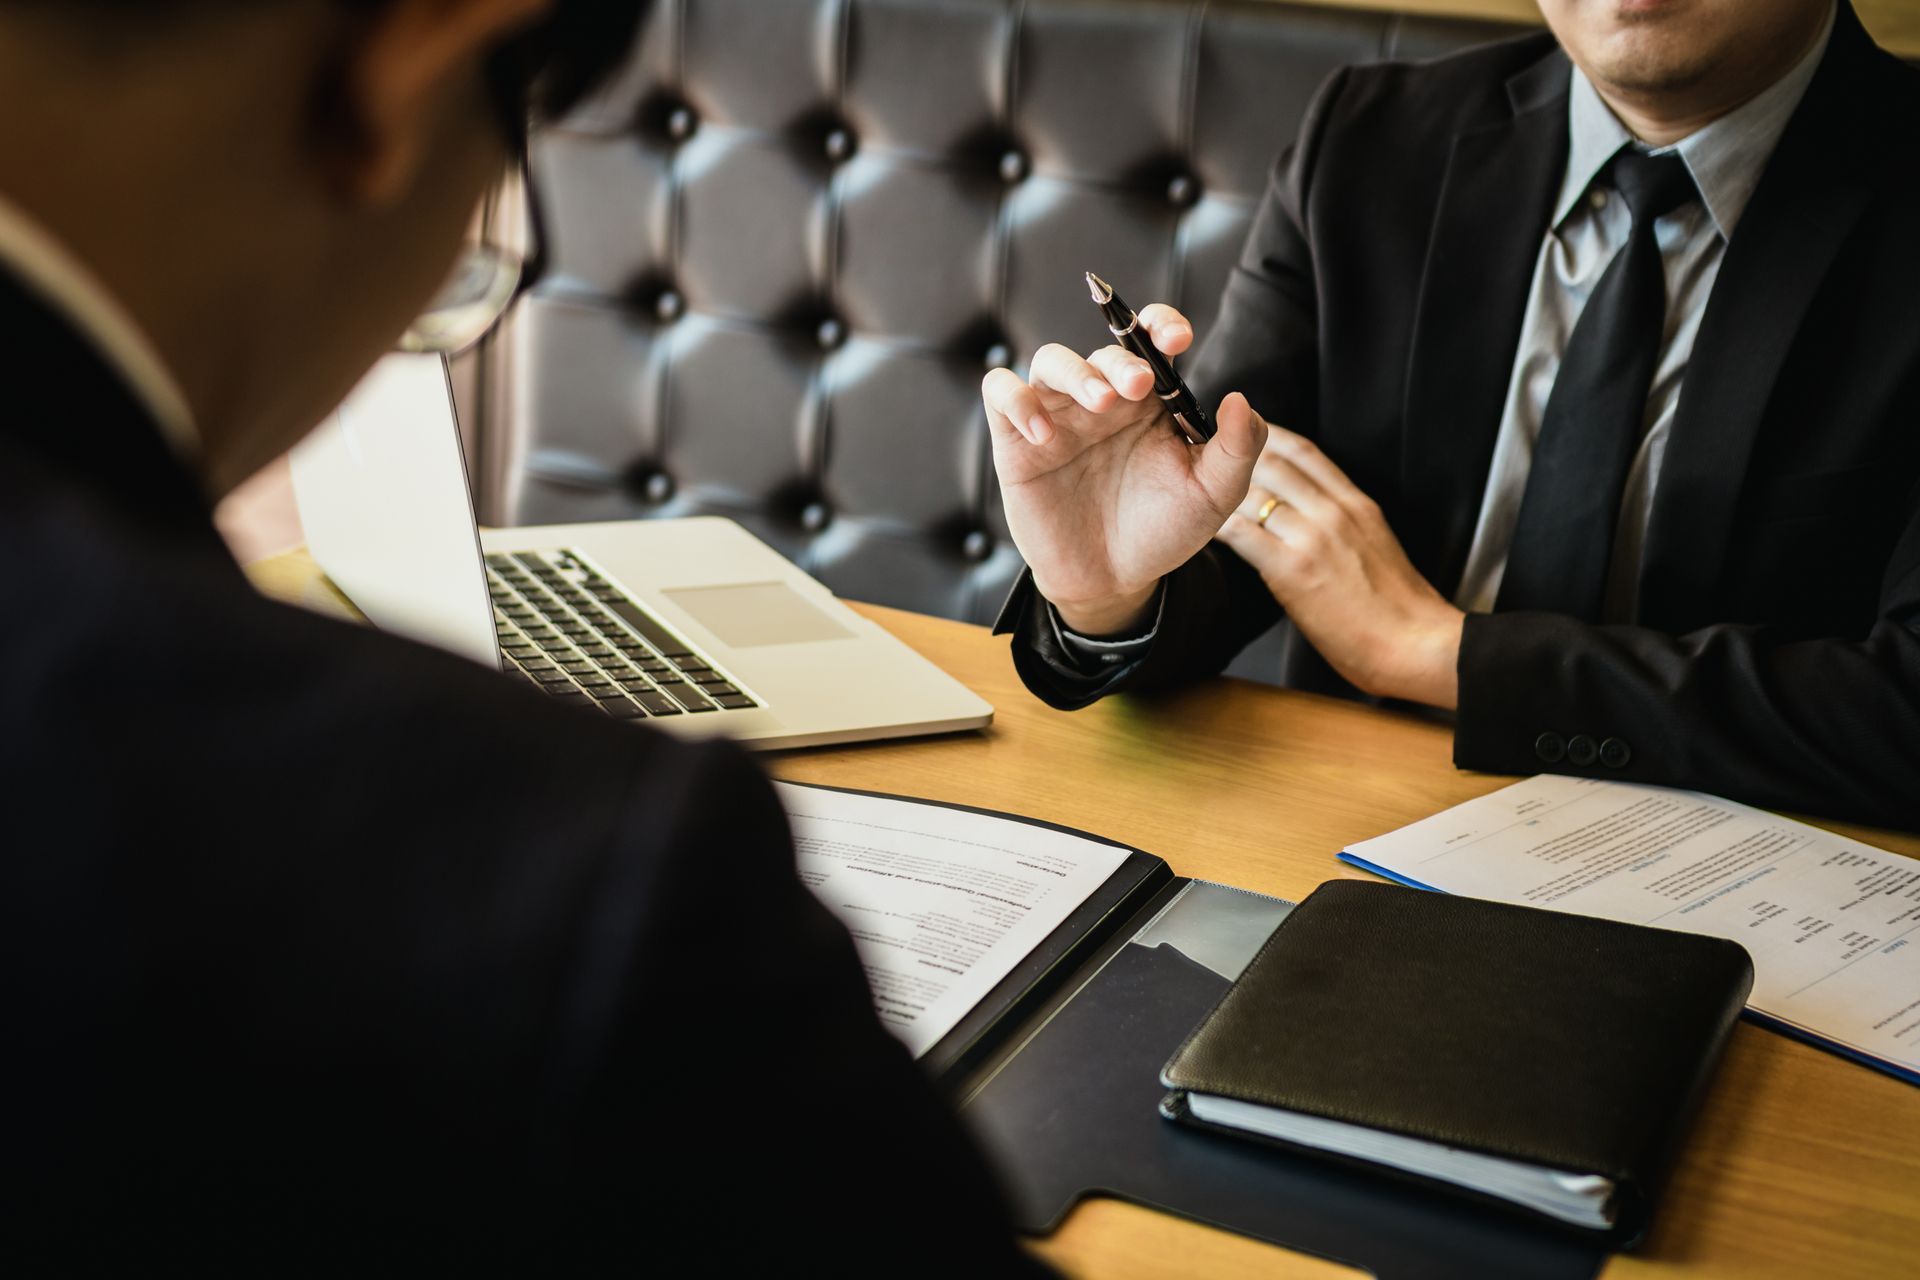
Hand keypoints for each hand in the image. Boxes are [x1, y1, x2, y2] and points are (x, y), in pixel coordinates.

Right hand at [982, 306, 1264, 635]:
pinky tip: (1042, 434)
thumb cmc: (1163, 531)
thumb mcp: (1214, 494)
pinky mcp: (1016, 441)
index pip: (1150, 340)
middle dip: (1121, 360)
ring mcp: (1058, 416)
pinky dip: (1017, 400)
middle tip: (1137, 386)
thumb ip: (1238, 448)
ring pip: (1051, 361)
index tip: (1176, 337)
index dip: (1161, 322)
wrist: (1112, 581)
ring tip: (1099, 403)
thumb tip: (1241, 400)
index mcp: (1150, 401)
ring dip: (1075, 372)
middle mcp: (1103, 400)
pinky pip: (1001, 392)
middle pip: (1103, 351)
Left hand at [1215, 412, 1464, 708]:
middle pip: (1270, 463)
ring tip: (1194, 492)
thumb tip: (1308, 516)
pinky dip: (1218, 527)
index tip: (1243, 433)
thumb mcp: (1377, 544)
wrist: (1413, 643)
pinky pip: (1242, 535)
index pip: (1305, 451)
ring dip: (1219, 491)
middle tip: (1203, 459)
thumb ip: (1343, 522)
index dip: (1268, 435)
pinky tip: (1202, 529)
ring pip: (1252, 494)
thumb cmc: (1397, 607)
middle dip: (1233, 456)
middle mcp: (1333, 511)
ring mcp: (1312, 537)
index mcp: (1356, 503)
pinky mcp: (1292, 570)